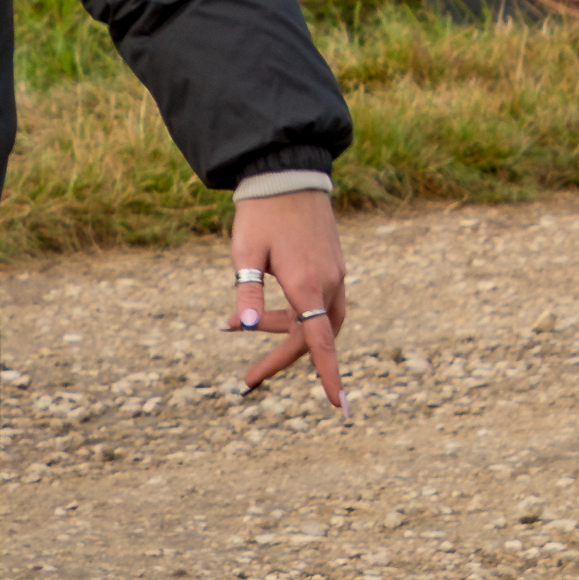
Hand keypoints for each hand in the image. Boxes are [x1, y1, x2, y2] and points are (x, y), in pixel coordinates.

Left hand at [226, 191, 348, 413]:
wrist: (287, 173)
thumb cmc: (260, 213)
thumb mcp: (245, 253)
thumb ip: (247, 292)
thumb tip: (249, 327)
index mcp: (307, 283)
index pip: (320, 341)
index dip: (328, 375)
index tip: (338, 406)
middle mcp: (328, 282)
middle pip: (312, 337)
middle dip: (279, 357)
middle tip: (246, 379)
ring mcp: (334, 274)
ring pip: (319, 323)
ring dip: (286, 335)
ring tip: (240, 327)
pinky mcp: (332, 266)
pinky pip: (320, 305)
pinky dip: (296, 317)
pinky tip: (265, 310)